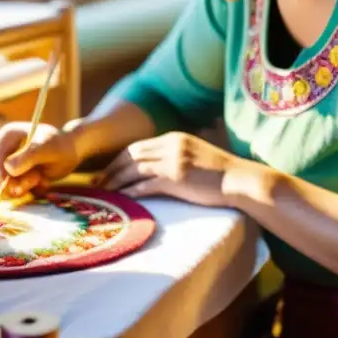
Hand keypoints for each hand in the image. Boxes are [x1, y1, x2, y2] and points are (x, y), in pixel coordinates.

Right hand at [0, 122, 81, 196]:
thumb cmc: (60, 146)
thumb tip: (8, 168)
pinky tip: (38, 182)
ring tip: (40, 178)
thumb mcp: (49, 148)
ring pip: (0, 184)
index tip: (1, 185)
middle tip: (35, 180)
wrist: (69, 153)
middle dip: (11, 181)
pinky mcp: (8, 177)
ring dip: (21, 187)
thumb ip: (29, 156)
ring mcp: (3, 163)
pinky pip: (8, 191)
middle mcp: (1, 149)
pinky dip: (24, 191)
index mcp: (7, 135)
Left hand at [97, 132, 238, 207]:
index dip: (119, 159)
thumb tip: (156, 169)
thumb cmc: (220, 173)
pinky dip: (130, 191)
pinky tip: (121, 198)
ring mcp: (173, 161)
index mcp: (174, 138)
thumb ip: (175, 156)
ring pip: (134, 169)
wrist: (240, 180)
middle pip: (131, 154)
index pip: (138, 146)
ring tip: (103, 192)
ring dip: (116, 180)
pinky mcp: (176, 178)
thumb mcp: (194, 156)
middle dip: (111, 168)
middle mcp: (170, 146)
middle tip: (97, 181)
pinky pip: (146, 184)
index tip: (107, 170)